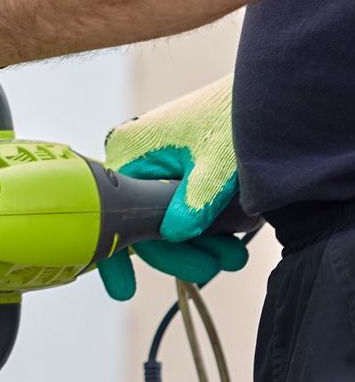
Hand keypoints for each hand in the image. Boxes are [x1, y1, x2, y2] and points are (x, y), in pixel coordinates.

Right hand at [95, 74, 247, 300]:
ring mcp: (151, 160)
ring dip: (197, 240)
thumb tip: (174, 236)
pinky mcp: (172, 163)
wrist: (265, 91)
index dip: (120, 256)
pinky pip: (174, 203)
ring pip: (163, 216)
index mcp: (127, 152)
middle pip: (142, 221)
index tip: (123, 290)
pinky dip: (200, 222)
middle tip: (214, 268)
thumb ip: (192, 204)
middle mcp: (130, 156)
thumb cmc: (236, 118)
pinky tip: (227, 234)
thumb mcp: (217, 167)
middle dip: (180, 250)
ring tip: (233, 254)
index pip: (116, 217)